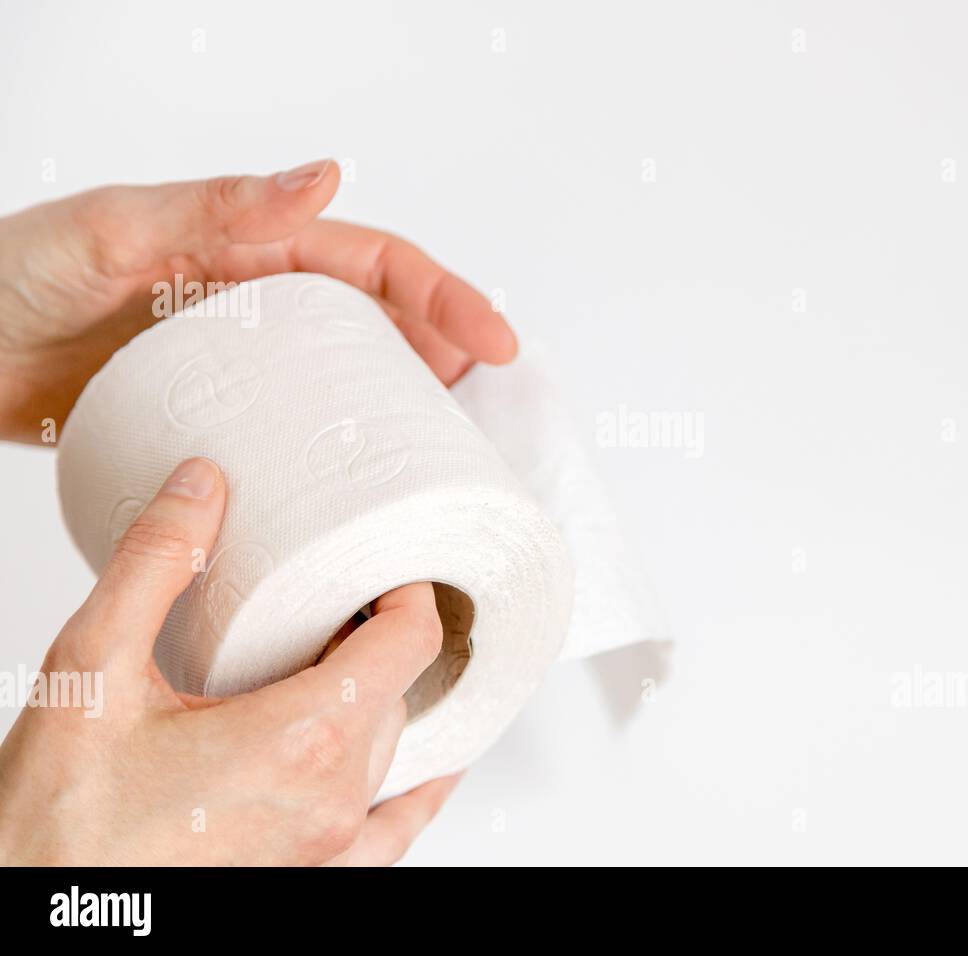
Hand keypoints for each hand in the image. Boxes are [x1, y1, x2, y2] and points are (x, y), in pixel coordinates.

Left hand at [0, 159, 515, 443]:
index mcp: (251, 245)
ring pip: (342, 378)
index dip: (445, 297)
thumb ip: (216, 204)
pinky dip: (330, 450)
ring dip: (396, 404)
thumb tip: (324, 177)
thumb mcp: (114, 227)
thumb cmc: (12, 275)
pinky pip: (290, 430)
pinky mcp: (211, 414)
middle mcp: (256, 302)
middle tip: (479, 405)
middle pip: (378, 321)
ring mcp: (237, 363)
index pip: (375, 263)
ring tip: (437, 444)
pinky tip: (345, 481)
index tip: (495, 342)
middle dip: (443, 353)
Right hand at [0, 457, 457, 864]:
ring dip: (373, 702)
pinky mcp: (309, 880)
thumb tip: (202, 488)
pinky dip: (415, 794)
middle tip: (329, 609)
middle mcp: (329, 801)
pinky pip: (394, 832)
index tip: (388, 568)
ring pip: (387, 751)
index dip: (408, 592)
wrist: (31, 909)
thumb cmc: (54, 822)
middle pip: (395, 692)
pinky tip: (425, 776)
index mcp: (300, 741)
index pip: (409, 642)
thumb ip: (156, 567)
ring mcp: (325, 850)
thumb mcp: (92, 669)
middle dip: (373, 640)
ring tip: (332, 665)